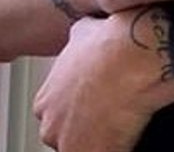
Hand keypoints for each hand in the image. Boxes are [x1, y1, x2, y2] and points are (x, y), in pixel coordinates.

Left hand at [33, 11, 173, 151]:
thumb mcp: (81, 34)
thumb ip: (75, 44)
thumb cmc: (107, 46)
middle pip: (65, 140)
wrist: (130, 59)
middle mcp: (50, 126)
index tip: (94, 111)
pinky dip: (118, 148)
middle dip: (85, 133)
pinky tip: (129, 137)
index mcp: (44, 102)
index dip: (77, 116)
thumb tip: (83, 37)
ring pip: (83, 149)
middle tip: (109, 121)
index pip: (55, 119)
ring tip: (121, 129)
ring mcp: (69, 145)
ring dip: (100, 143)